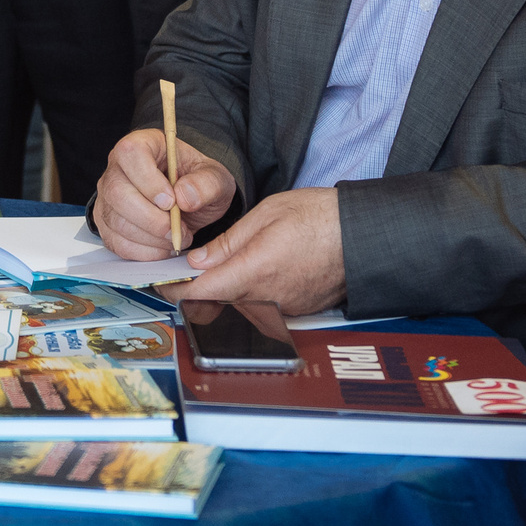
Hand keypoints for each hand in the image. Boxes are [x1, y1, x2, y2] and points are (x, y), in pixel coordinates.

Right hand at [91, 128, 235, 260]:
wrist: (190, 201)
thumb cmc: (197, 182)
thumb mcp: (215, 177)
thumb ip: (206, 183)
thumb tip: (184, 197)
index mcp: (143, 145)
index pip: (131, 153)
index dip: (148, 180)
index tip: (171, 201)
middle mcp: (118, 168)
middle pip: (117, 193)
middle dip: (150, 219)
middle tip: (177, 229)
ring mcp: (108, 197)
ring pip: (116, 221)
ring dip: (150, 238)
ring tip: (176, 237)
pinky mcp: (108, 224)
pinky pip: (117, 243)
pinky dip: (143, 252)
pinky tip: (163, 247)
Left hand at [154, 187, 346, 315]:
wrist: (365, 235)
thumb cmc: (321, 217)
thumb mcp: (267, 214)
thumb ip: (228, 242)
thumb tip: (198, 261)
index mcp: (255, 270)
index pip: (201, 292)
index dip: (175, 289)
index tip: (160, 281)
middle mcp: (267, 297)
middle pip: (217, 303)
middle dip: (195, 290)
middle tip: (182, 270)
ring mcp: (283, 308)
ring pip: (238, 306)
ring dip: (222, 292)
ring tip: (212, 268)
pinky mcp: (295, 311)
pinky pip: (260, 307)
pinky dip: (246, 293)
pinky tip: (246, 273)